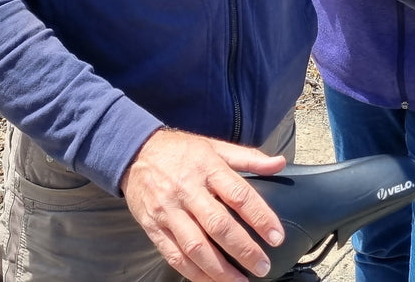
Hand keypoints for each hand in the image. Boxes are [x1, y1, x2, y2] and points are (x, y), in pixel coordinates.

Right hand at [120, 128, 286, 281]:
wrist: (134, 152)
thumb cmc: (180, 151)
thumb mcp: (215, 146)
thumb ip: (248, 158)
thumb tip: (279, 164)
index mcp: (207, 168)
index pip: (239, 195)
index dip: (260, 217)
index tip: (276, 237)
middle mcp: (188, 190)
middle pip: (218, 225)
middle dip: (243, 249)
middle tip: (262, 266)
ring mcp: (168, 210)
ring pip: (195, 246)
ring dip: (219, 269)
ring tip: (240, 281)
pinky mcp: (153, 227)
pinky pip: (174, 255)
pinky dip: (194, 273)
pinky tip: (210, 280)